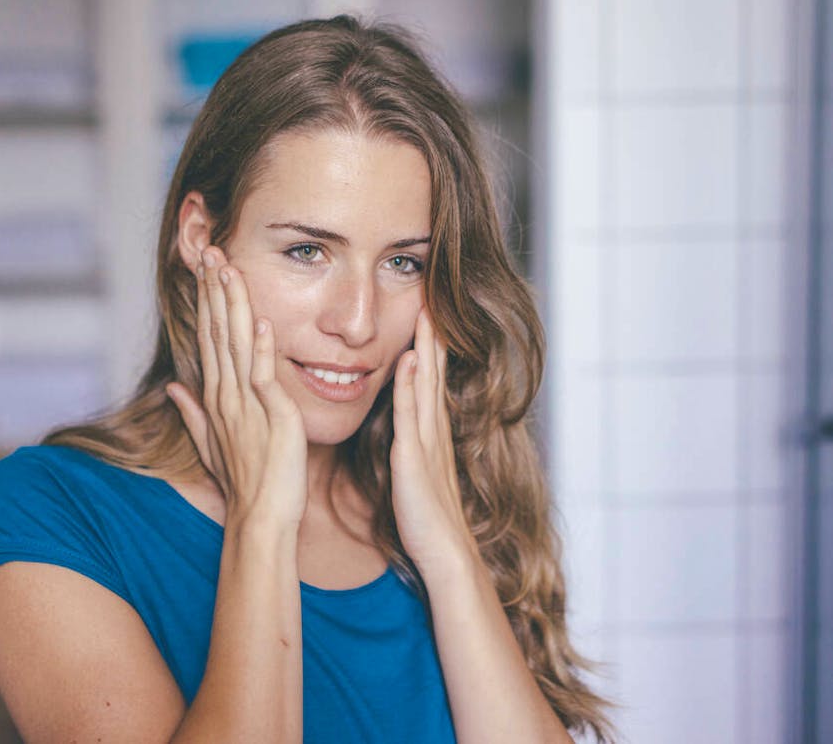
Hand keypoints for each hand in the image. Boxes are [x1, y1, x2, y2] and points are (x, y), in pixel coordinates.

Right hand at [166, 246, 307, 529]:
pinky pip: (264, 379)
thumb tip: (173, 387)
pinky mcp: (273, 418)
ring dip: (233, 307)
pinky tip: (262, 322)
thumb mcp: (212, 442)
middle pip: (218, 332)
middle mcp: (227, 395)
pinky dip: (262, 351)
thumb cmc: (244, 481)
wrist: (260, 517)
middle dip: (215, 290)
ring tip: (229, 270)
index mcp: (217, 397)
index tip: (206, 268)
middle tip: (211, 249)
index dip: (208, 301)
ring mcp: (247, 405)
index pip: (209, 338)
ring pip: (237, 346)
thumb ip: (192, 412)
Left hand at [390, 307, 476, 574]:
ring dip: (428, 349)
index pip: (432, 383)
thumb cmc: (428, 520)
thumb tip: (408, 434)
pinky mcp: (415, 458)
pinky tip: (410, 361)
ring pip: (427, 385)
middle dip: (434, 337)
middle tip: (433, 300)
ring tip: (427, 314)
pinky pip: (412, 415)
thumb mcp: (418, 477)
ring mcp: (427, 442)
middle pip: (434, 375)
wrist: (445, 553)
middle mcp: (433, 432)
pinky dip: (410, 386)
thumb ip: (414, 451)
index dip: (432, 350)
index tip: (429, 318)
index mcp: (432, 436)